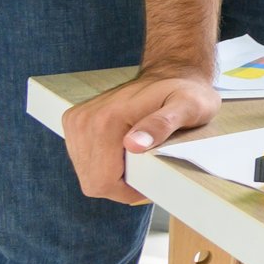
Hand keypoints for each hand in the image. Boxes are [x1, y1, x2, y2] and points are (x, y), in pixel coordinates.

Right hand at [62, 69, 219, 203]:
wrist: (170, 72)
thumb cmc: (185, 93)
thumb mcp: (189, 107)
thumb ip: (162, 125)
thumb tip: (134, 144)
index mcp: (107, 121)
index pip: (102, 182)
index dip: (128, 191)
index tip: (150, 181)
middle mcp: (85, 120)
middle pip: (92, 181)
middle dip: (120, 184)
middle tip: (147, 167)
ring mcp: (76, 120)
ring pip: (86, 173)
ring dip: (110, 174)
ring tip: (136, 157)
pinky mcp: (74, 121)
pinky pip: (82, 160)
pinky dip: (102, 164)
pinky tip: (122, 151)